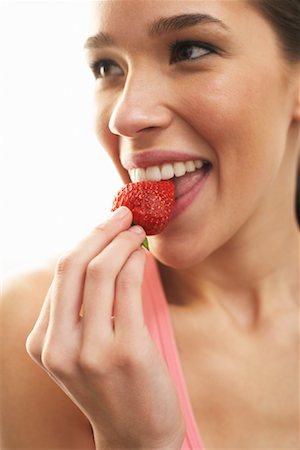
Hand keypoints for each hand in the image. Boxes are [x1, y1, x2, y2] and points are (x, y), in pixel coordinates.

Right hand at [26, 207, 184, 448]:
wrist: (137, 438)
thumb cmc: (112, 387)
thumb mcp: (81, 352)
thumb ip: (79, 311)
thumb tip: (98, 254)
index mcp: (43, 344)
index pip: (60, 276)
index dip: (85, 242)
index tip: (105, 225)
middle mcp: (59, 347)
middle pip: (73, 266)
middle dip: (100, 231)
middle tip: (123, 213)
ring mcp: (90, 351)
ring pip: (100, 271)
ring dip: (122, 241)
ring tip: (137, 232)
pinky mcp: (125, 352)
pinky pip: (128, 287)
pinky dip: (136, 261)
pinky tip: (144, 255)